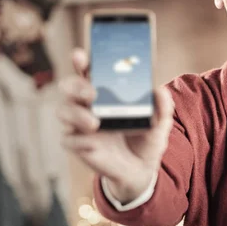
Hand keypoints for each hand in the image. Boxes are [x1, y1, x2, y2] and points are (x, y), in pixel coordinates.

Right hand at [57, 48, 174, 202]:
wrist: (142, 169)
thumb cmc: (146, 138)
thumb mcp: (160, 122)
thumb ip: (163, 106)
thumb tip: (159, 91)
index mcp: (106, 91)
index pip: (88, 70)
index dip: (80, 60)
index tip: (80, 56)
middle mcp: (89, 104)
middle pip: (68, 86)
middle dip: (75, 86)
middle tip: (92, 94)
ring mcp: (81, 124)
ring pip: (63, 110)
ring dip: (75, 114)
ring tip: (94, 123)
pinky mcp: (79, 145)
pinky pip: (68, 139)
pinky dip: (78, 140)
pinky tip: (92, 144)